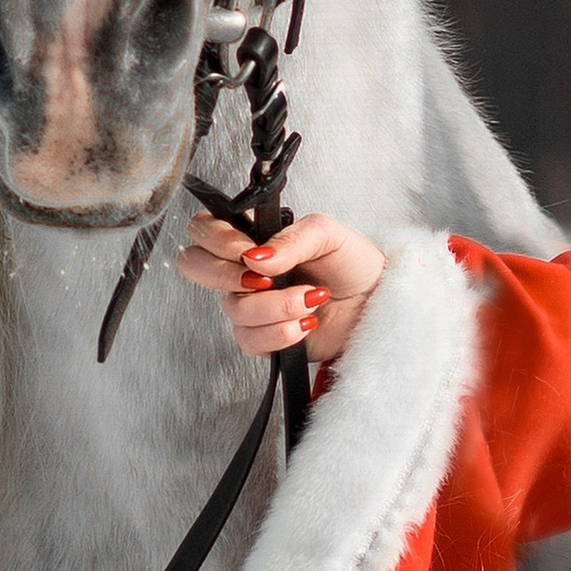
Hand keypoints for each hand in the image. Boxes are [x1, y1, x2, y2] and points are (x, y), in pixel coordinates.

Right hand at [174, 210, 387, 372]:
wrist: (375, 302)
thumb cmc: (353, 263)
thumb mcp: (327, 234)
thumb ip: (290, 239)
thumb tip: (255, 256)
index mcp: (253, 236)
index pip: (204, 230)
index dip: (218, 241)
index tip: (249, 251)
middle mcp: (244, 269)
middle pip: (194, 267)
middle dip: (229, 275)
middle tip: (268, 279)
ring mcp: (250, 303)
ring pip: (233, 309)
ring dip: (277, 306)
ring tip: (311, 299)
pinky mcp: (263, 337)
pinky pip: (250, 340)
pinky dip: (282, 332)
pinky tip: (306, 323)